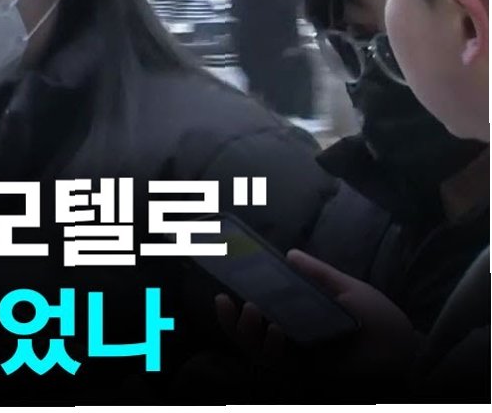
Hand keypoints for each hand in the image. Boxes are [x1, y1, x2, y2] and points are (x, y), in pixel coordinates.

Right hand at [216, 250, 421, 381]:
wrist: (406, 350)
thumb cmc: (379, 321)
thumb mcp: (347, 290)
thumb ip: (318, 274)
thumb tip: (290, 253)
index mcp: (297, 322)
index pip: (257, 318)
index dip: (233, 309)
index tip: (221, 289)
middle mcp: (292, 342)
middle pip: (247, 336)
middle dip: (229, 322)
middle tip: (223, 301)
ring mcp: (298, 360)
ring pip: (255, 351)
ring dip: (246, 332)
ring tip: (251, 311)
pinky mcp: (307, 374)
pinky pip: (278, 363)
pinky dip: (269, 347)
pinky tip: (274, 331)